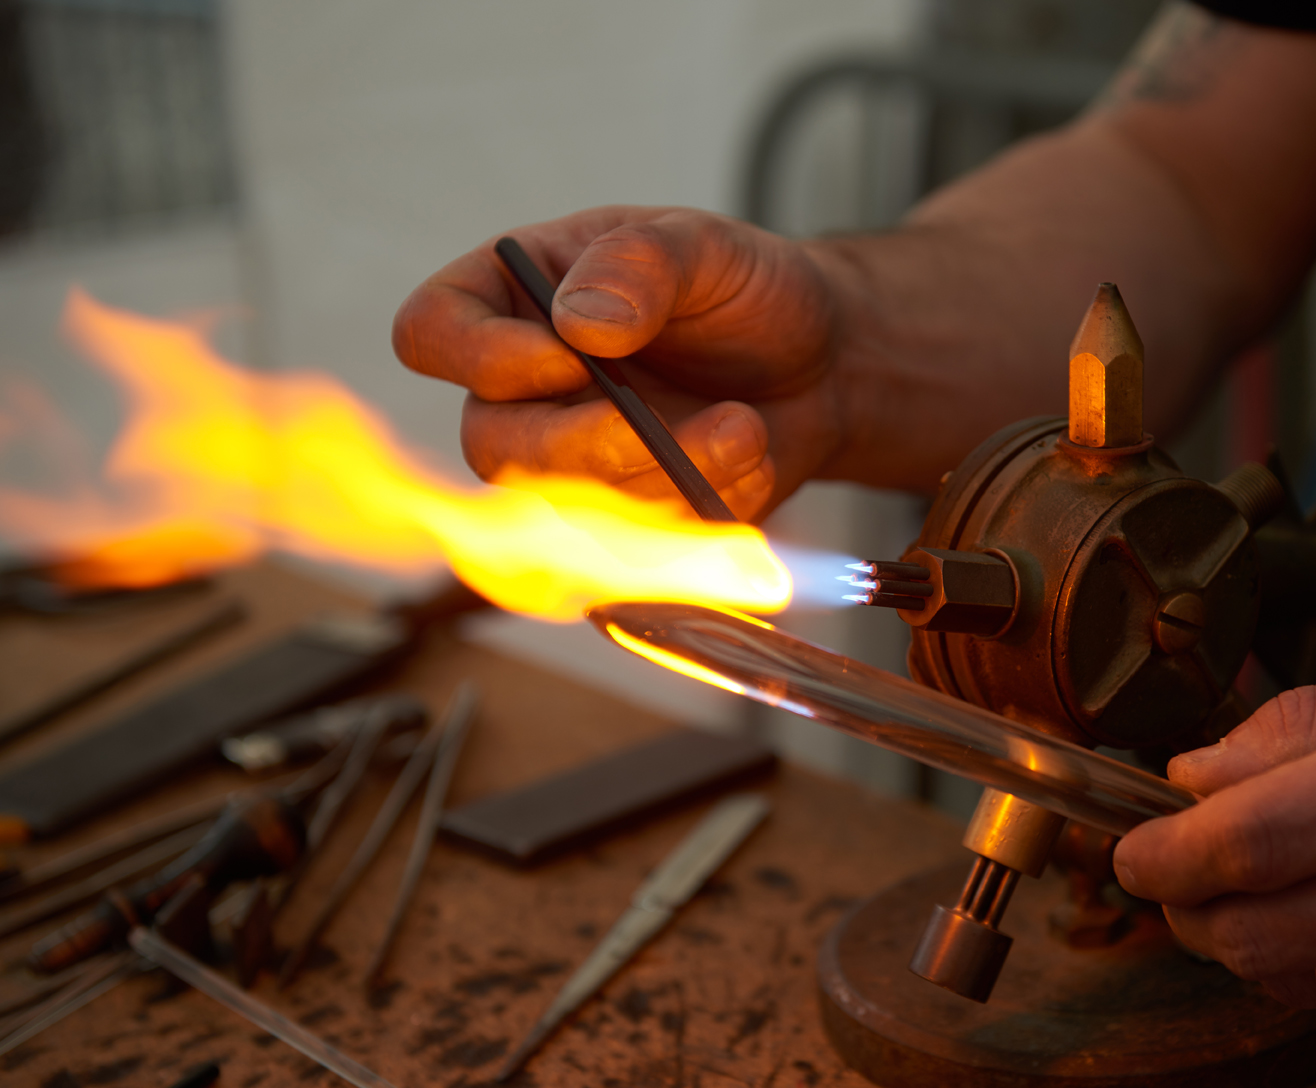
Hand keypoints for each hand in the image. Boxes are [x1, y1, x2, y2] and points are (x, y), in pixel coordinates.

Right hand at [393, 207, 848, 519]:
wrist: (822, 366)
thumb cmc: (747, 290)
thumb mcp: (705, 246)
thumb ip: (641, 264)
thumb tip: (582, 322)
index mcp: (512, 300)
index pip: (433, 333)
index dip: (483, 358)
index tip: (571, 356)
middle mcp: (522, 390)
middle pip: (494, 446)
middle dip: (594, 443)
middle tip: (675, 423)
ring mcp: (569, 461)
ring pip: (570, 509)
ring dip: (670, 476)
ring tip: (747, 427)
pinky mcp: (623, 525)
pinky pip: (636, 552)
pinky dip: (703, 510)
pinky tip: (750, 459)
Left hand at [1113, 642, 1315, 1019]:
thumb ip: (1304, 727)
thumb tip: (1200, 771)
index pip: (1242, 846)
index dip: (1159, 852)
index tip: (1129, 842)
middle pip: (1244, 933)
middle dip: (1182, 902)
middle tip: (1176, 860)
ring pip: (1286, 973)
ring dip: (1238, 931)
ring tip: (1252, 874)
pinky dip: (1308, 952)